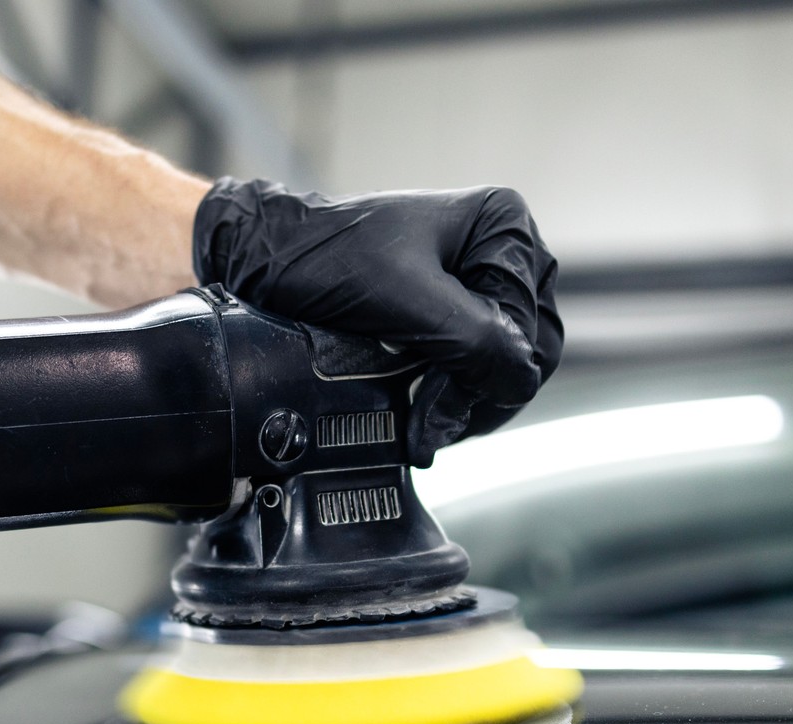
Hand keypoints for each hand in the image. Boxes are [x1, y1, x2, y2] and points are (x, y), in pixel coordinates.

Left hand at [192, 179, 562, 465]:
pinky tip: (422, 411)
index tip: (435, 410)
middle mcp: (499, 250)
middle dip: (480, 394)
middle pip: (528, 349)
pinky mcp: (449, 309)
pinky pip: (473, 364)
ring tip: (423, 423)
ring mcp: (476, 281)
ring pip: (503, 363)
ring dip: (466, 401)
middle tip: (430, 425)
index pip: (531, 330)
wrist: (261, 258)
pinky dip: (452, 394)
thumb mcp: (404, 302)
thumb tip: (520, 380)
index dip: (488, 379)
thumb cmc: (321, 261)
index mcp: (503, 228)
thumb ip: (474, 340)